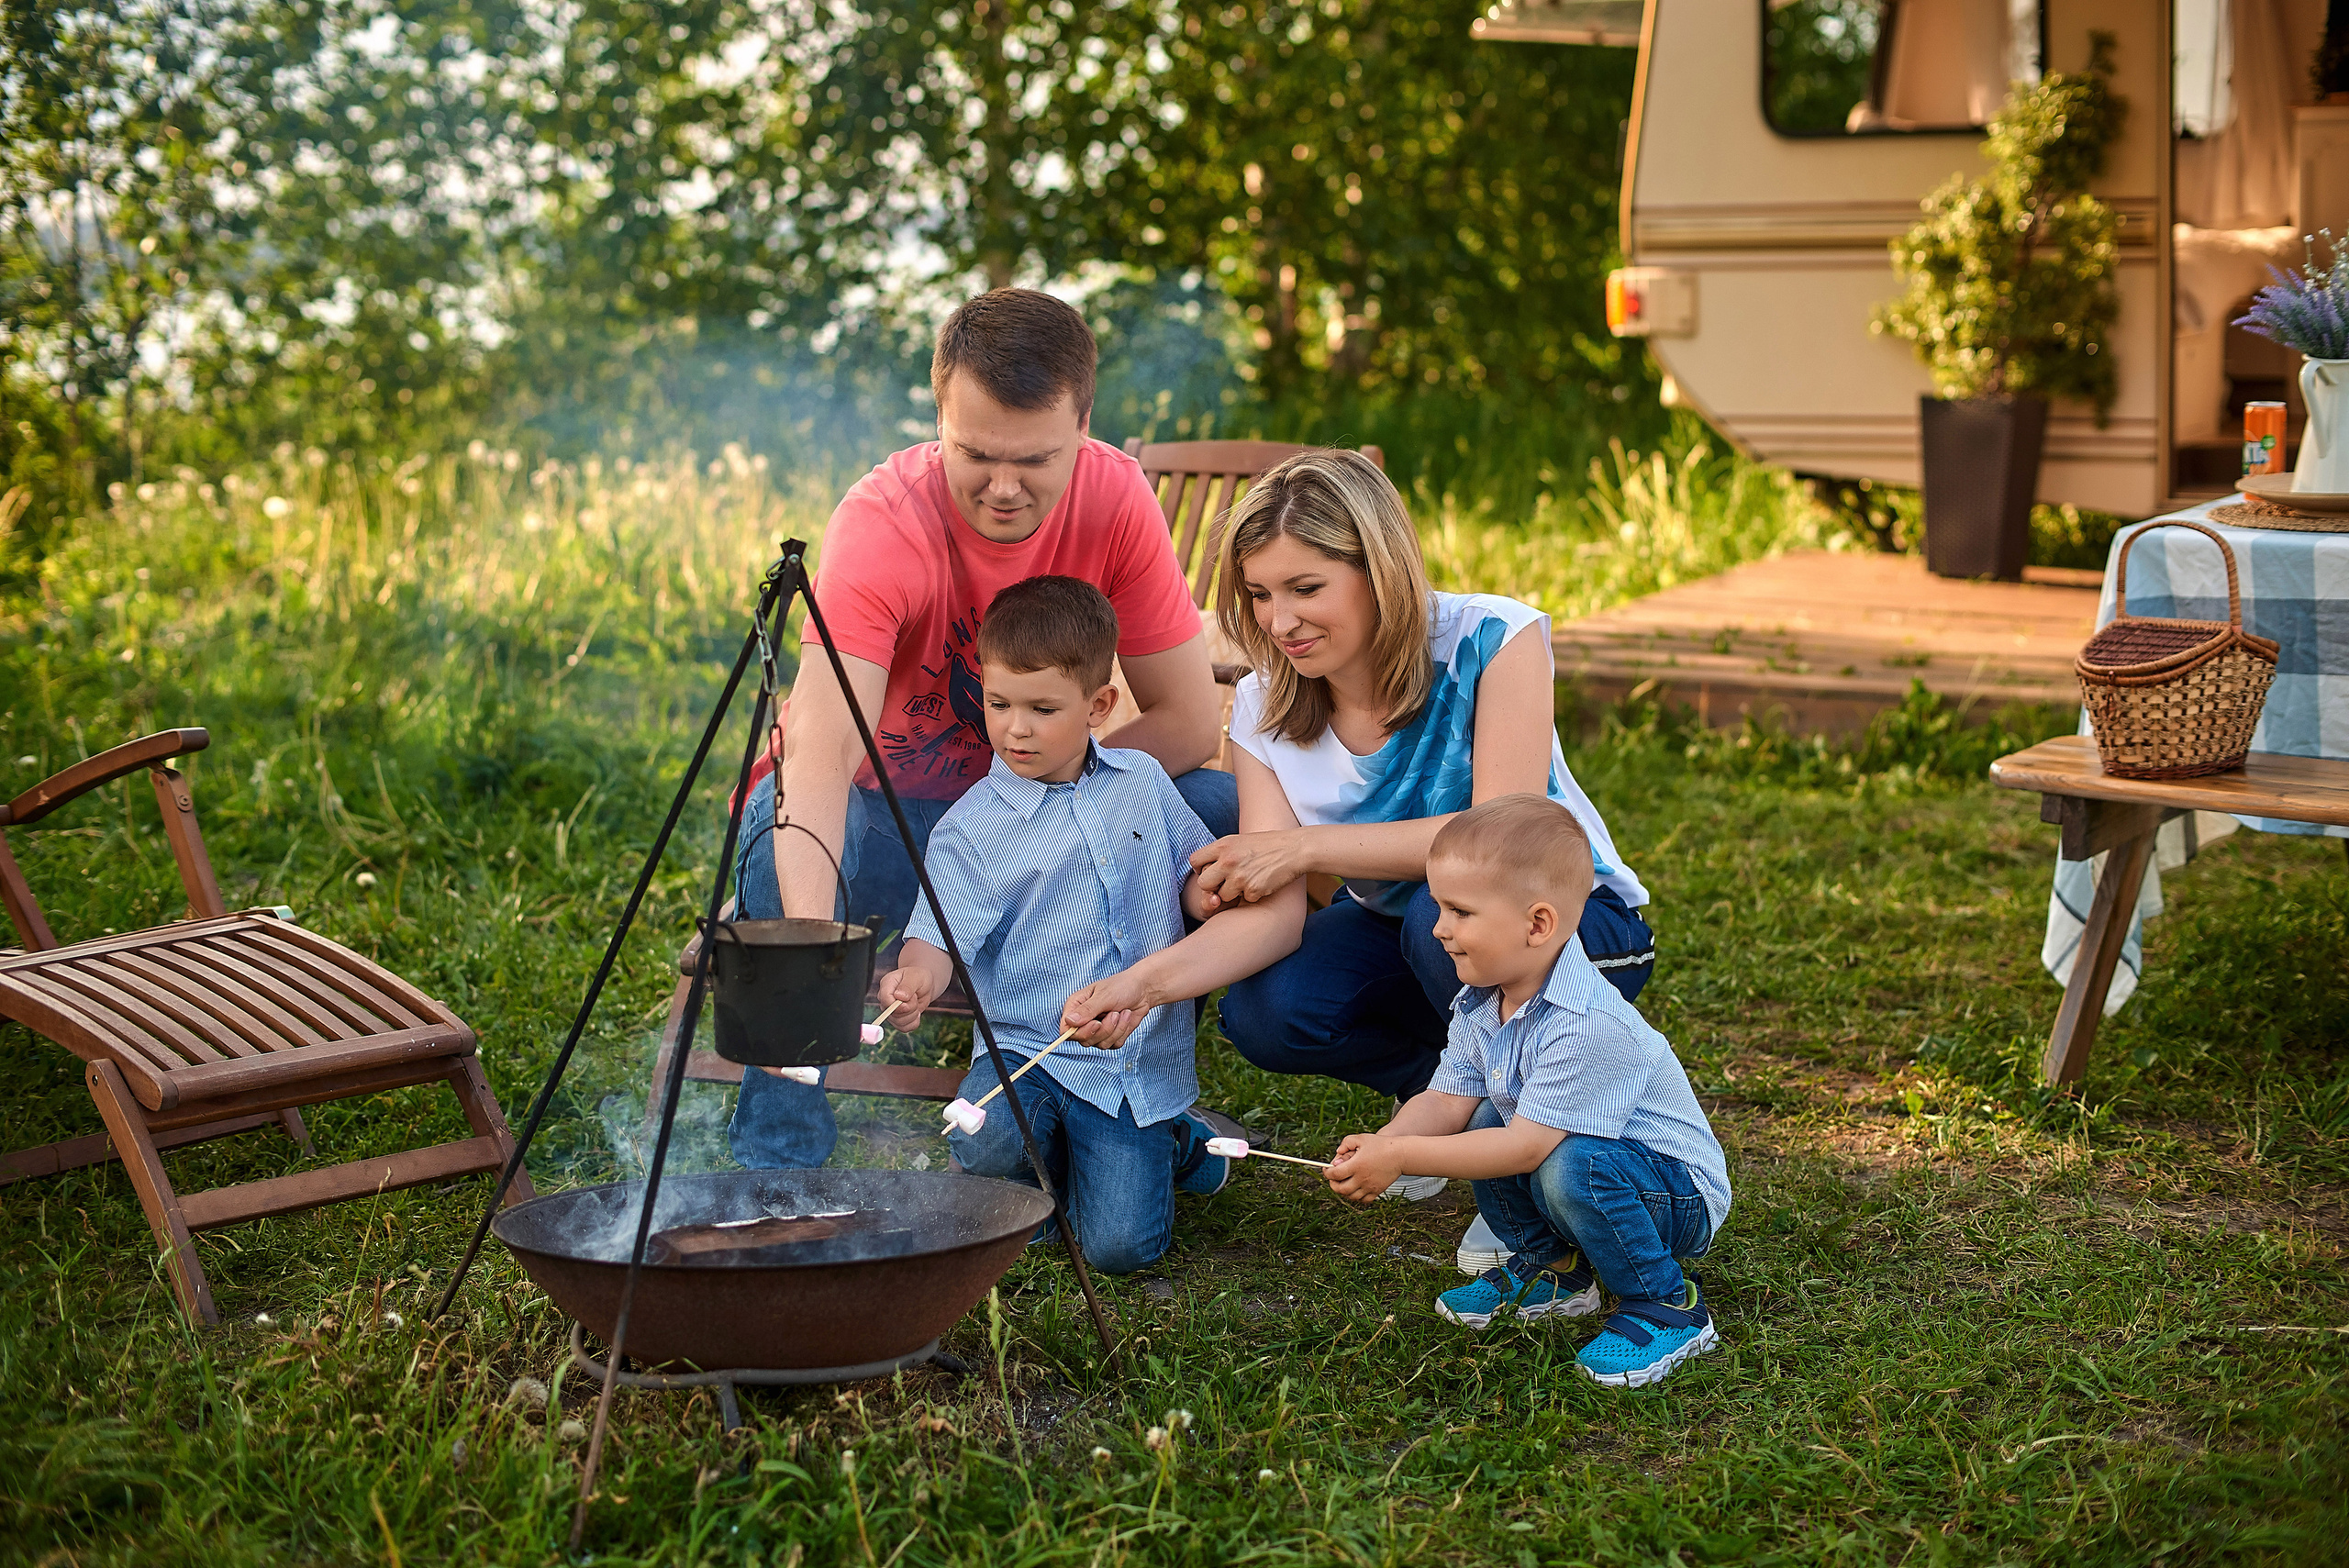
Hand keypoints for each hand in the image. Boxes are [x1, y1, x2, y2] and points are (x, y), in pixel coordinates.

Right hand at [875, 965, 939, 1030]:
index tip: (909, 1000)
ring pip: (899, 1023)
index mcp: (886, 985)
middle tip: (915, 997)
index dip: (898, 1005)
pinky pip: (904, 1028)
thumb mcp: (915, 977)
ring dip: (913, 1015)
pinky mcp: (897, 1020)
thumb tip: (899, 997)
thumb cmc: (918, 977)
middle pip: (892, 1014)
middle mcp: (885, 999)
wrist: (924, 984)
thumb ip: (907, 986)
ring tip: (915, 1003)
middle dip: (910, 1008)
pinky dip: (914, 1022)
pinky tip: (916, 1013)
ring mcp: (890, 1011)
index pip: (885, 1000)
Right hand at [1060, 970, 1155, 1049]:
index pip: (1066, 1029)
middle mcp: (1084, 1021)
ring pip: (1100, 1044)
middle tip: (1114, 1014)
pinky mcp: (1110, 1037)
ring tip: (1122, 1012)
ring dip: (1116, 1029)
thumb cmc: (1121, 986)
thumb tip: (1070, 1021)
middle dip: (1103, 1030)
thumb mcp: (1104, 996)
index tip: (1096, 1023)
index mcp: (1076, 1007)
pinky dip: (1123, 1032)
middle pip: (1083, 1040)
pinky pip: (1113, 1045)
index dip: (1078, 1032)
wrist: (1142, 990)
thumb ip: (1087, 1010)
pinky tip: (1126, 1017)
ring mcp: (1097, 1030)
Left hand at [1189, 829, 1304, 911]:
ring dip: (1233, 893)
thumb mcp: (1240, 841)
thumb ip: (1221, 854)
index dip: (1200, 869)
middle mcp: (1228, 861)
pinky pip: (1244, 900)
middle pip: (1203, 883)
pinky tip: (1262, 882)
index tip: (1209, 871)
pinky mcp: (1253, 890)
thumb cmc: (1267, 845)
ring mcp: (1240, 877)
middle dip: (1212, 887)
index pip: (1194, 860)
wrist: (1294, 849)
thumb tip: (1204, 872)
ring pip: (1222, 896)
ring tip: (1248, 880)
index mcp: (1223, 845)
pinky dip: (1252, 895)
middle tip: (1226, 882)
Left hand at [1325, 1133, 1401, 1205]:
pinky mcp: (1377, 1191)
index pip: (1335, 1174)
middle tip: (1333, 1178)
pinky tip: (1355, 1188)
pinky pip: (1363, 1200)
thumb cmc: (1381, 1145)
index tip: (1327, 1169)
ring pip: (1351, 1196)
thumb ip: (1346, 1143)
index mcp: (1356, 1165)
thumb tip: (1337, 1154)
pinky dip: (1356, 1197)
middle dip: (1333, 1184)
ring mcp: (1370, 1186)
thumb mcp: (1361, 1138)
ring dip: (1344, 1191)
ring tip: (1344, 1183)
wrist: (1400, 1155)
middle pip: (1340, 1189)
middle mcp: (1362, 1178)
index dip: (1327, 1172)